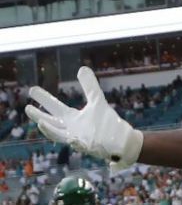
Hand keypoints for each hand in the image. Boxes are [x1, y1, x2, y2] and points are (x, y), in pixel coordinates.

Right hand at [26, 67, 142, 171]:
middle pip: (51, 122)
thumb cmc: (106, 123)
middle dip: (39, 115)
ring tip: (40, 123)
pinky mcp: (89, 147)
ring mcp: (78, 139)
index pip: (54, 107)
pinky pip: (81, 146)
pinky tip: (73, 139)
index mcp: (72, 118)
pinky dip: (76, 143)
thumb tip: (82, 68)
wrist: (121, 140)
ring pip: (60, 136)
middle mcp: (71, 129)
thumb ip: (90, 86)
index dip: (44, 98)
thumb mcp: (97, 101)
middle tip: (26, 107)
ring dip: (50, 131)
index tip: (32, 89)